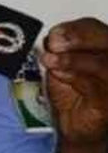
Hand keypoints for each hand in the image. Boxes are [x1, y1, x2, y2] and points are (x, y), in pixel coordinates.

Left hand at [41, 17, 107, 144]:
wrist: (74, 125)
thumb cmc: (71, 92)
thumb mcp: (59, 63)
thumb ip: (57, 49)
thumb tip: (53, 37)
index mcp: (102, 47)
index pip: (94, 28)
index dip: (75, 28)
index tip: (55, 32)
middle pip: (105, 41)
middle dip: (78, 38)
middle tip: (54, 42)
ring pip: (102, 63)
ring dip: (72, 59)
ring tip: (50, 59)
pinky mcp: (107, 102)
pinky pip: (95, 86)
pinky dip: (75, 76)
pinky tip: (59, 73)